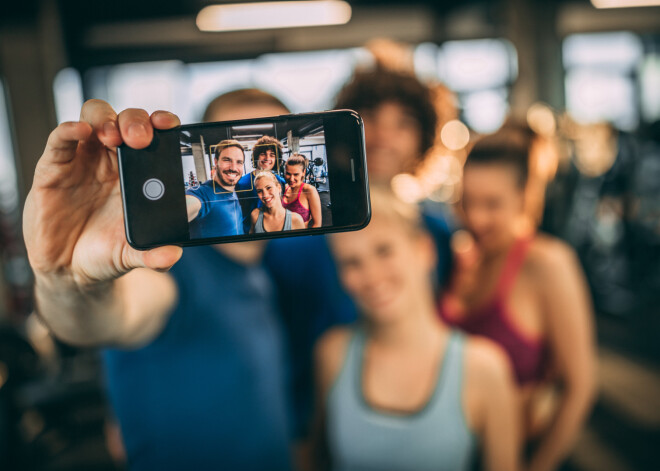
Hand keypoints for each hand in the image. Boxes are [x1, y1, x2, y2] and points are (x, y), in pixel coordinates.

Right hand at [23, 100, 182, 286]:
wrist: (69, 269)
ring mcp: (84, 159)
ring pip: (95, 118)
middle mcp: (114, 159)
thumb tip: (174, 253)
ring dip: (106, 119)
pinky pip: (60, 140)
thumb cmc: (105, 252)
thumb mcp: (132, 255)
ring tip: (114, 136)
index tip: (170, 126)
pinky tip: (80, 131)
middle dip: (136, 121)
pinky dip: (69, 130)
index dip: (163, 124)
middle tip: (142, 139)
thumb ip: (153, 253)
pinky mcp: (54, 167)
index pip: (156, 135)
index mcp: (141, 173)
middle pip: (126, 120)